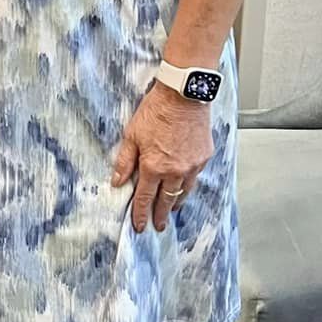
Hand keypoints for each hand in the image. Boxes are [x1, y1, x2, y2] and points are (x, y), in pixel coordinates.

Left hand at [111, 85, 213, 233]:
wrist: (183, 95)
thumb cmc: (156, 111)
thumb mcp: (132, 135)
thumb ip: (124, 161)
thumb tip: (117, 181)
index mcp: (154, 167)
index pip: (145, 198)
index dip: (141, 214)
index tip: (139, 226)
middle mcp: (175, 171)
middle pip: (166, 200)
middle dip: (161, 215)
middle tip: (159, 226)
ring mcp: (192, 165)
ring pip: (184, 192)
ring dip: (176, 202)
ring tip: (171, 209)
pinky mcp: (204, 156)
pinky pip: (195, 177)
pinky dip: (188, 184)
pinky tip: (184, 185)